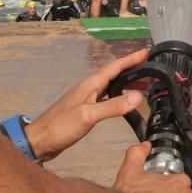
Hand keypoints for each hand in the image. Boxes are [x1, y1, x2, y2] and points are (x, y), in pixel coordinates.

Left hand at [25, 48, 147, 161]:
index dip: (131, 59)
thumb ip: (113, 106)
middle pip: (114, 73)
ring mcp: (87, 98)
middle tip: (152, 68)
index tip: (147, 52)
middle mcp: (90, 87)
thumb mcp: (88, 116)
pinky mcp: (86, 109)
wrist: (39, 141)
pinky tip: (125, 100)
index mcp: (90, 84)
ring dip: (127, 82)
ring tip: (145, 83)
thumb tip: (139, 96)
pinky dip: (120, 95)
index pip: (114, 66)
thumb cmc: (61, 126)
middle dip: (132, 68)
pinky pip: (108, 96)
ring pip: (112, 84)